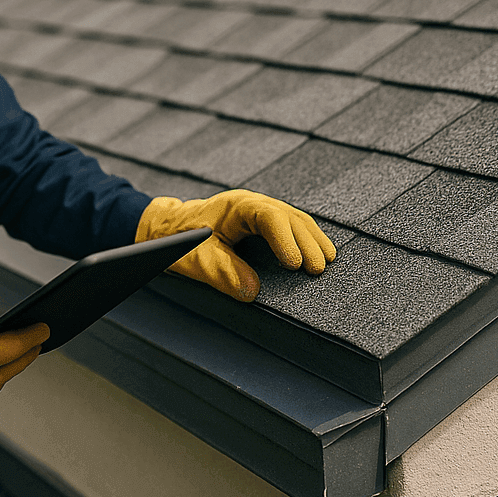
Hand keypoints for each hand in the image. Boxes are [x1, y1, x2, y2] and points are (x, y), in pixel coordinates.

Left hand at [136, 190, 335, 301]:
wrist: (170, 227)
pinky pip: (290, 227)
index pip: (269, 217)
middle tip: (318, 270)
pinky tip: (319, 253)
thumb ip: (222, 273)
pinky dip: (306, 239)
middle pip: (289, 217)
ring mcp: (259, 211)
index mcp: (236, 207)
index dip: (286, 240)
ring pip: (294, 220)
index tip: (295, 264)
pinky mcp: (263, 223)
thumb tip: (252, 292)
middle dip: (307, 242)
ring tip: (327, 262)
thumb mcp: (196, 258)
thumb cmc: (181, 239)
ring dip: (312, 239)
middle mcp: (252, 204)